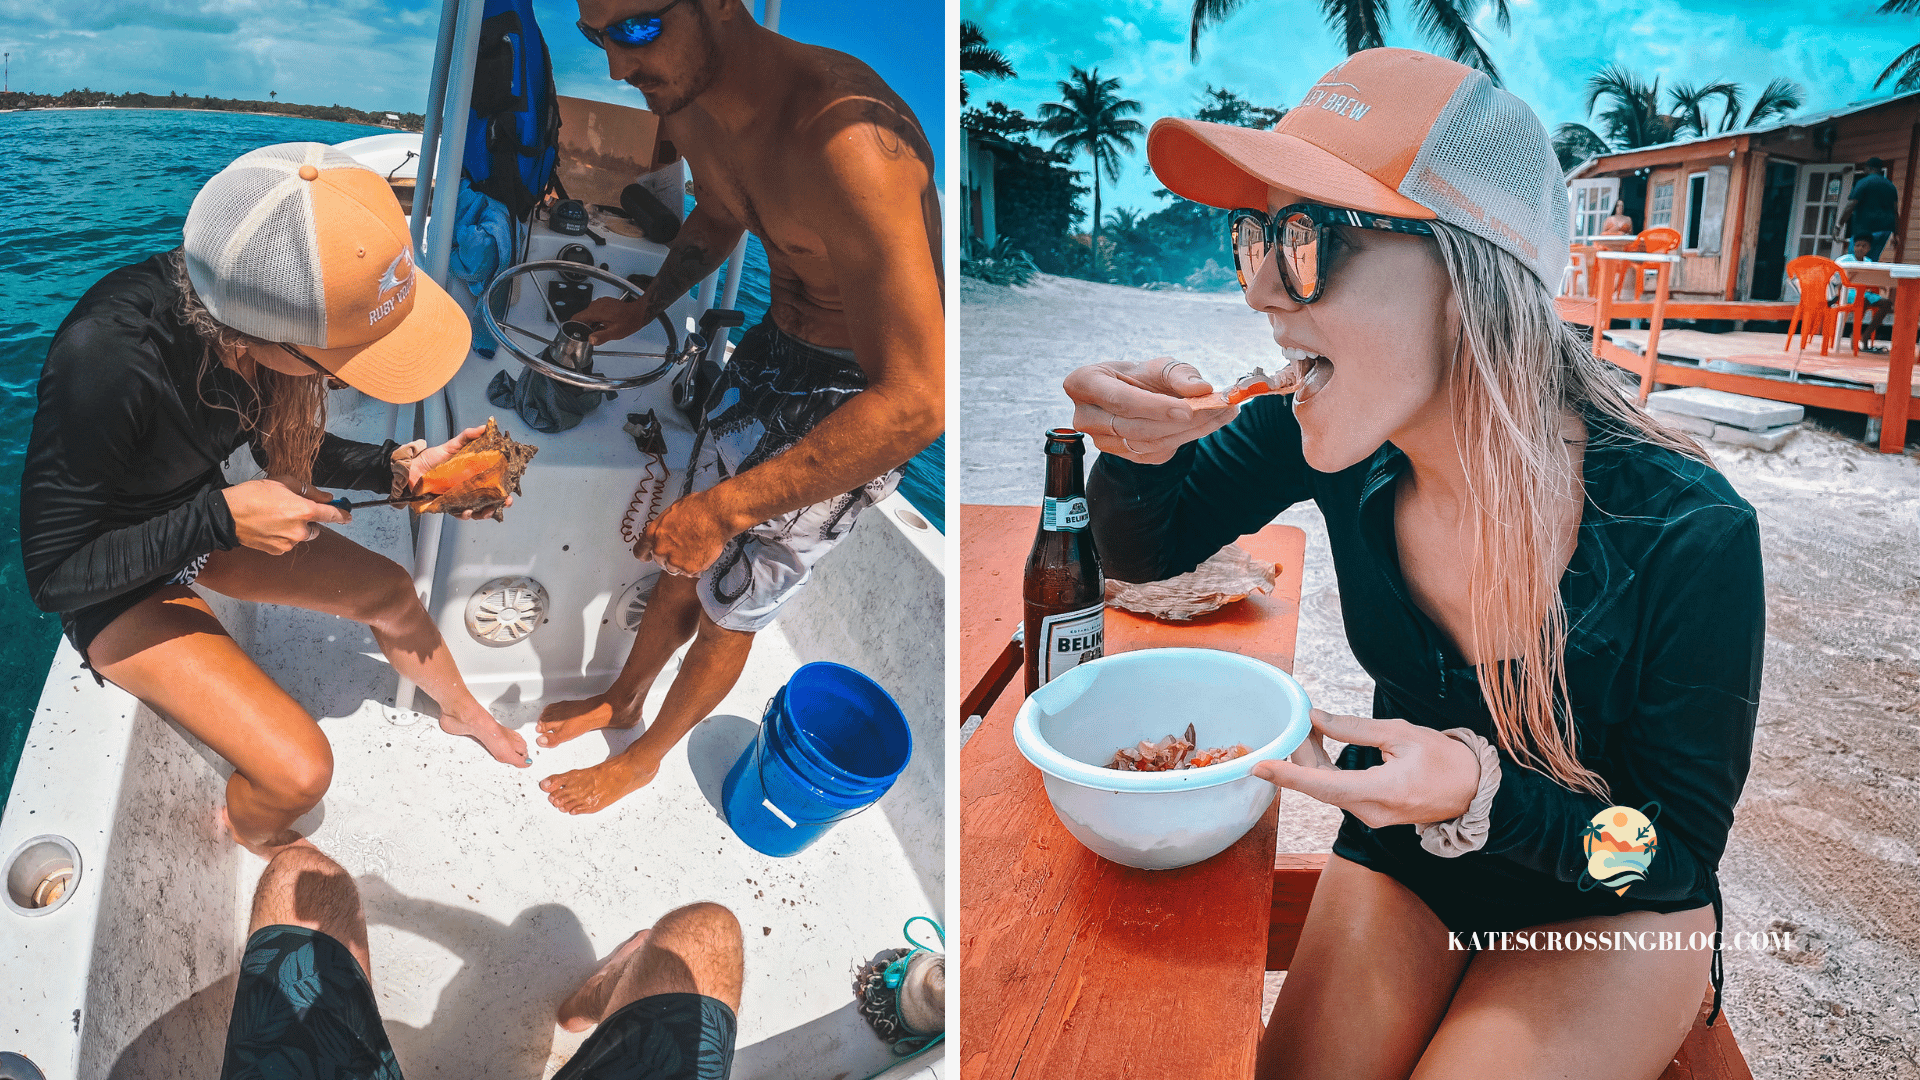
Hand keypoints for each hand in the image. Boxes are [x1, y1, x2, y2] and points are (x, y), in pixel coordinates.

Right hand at [224, 477, 349, 554]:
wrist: (227, 515)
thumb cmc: (253, 494)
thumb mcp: (284, 483)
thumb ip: (310, 491)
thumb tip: (327, 498)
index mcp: (305, 511)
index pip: (332, 515)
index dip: (342, 515)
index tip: (348, 516)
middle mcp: (301, 530)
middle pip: (315, 527)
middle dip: (308, 520)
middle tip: (291, 510)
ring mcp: (289, 543)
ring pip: (300, 536)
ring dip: (294, 529)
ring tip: (275, 518)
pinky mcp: (278, 551)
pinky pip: (287, 543)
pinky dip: (282, 536)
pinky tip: (268, 527)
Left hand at [396, 427, 514, 519]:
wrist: (410, 467)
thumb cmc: (431, 458)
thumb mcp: (452, 445)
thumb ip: (468, 436)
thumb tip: (485, 427)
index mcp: (473, 477)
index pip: (492, 486)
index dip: (503, 490)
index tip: (511, 491)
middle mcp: (467, 490)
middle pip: (488, 501)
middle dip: (498, 505)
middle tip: (506, 502)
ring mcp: (457, 500)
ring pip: (476, 511)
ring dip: (484, 513)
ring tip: (486, 511)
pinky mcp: (446, 506)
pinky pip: (457, 514)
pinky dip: (463, 515)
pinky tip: (466, 512)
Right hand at [576, 295, 656, 345]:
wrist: (638, 312)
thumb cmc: (629, 320)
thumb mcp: (615, 332)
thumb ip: (601, 336)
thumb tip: (591, 340)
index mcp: (597, 311)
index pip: (577, 317)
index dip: (574, 326)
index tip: (574, 333)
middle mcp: (596, 304)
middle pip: (582, 317)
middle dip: (585, 327)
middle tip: (593, 335)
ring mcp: (600, 302)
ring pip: (589, 315)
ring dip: (591, 323)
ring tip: (602, 330)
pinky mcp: (603, 303)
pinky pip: (595, 312)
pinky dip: (596, 319)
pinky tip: (604, 325)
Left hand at [635, 491, 742, 576]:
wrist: (718, 515)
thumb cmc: (699, 508)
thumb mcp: (672, 511)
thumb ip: (664, 526)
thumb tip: (665, 531)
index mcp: (654, 533)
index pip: (640, 550)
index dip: (644, 554)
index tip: (646, 557)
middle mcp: (661, 549)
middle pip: (660, 560)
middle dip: (670, 555)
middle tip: (684, 547)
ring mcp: (674, 560)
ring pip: (674, 568)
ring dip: (682, 563)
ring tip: (696, 549)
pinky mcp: (689, 569)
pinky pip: (690, 572)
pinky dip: (696, 566)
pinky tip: (703, 553)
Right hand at [1062, 357, 1239, 463]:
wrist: (1133, 395)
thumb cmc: (1141, 377)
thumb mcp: (1159, 366)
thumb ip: (1180, 374)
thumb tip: (1202, 389)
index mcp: (1084, 383)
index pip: (1121, 401)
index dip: (1154, 407)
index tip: (1187, 409)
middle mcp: (1085, 416)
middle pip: (1134, 426)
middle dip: (1179, 422)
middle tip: (1217, 409)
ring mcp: (1100, 440)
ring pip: (1147, 443)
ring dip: (1189, 432)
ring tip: (1222, 414)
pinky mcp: (1119, 455)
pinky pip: (1154, 454)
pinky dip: (1185, 440)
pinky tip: (1208, 425)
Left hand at [1251, 709, 1481, 827]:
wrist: (1475, 790)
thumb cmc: (1444, 759)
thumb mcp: (1400, 734)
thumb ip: (1354, 728)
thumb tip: (1316, 718)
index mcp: (1381, 791)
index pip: (1323, 786)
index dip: (1289, 775)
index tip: (1260, 766)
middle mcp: (1370, 811)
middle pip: (1320, 785)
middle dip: (1301, 754)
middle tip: (1295, 722)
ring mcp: (1371, 815)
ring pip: (1328, 788)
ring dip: (1313, 760)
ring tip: (1309, 728)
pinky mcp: (1373, 812)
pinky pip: (1341, 791)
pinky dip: (1327, 770)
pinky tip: (1322, 746)